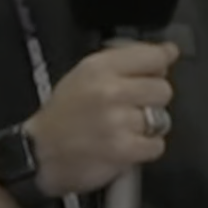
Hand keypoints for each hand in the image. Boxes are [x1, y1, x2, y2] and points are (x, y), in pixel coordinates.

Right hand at [26, 40, 180, 198]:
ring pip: (162, 119)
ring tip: (122, 129)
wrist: (38, 155)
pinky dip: (144, 149)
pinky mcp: (123, 149)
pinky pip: (156, 145)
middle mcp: (109, 91)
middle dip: (150, 101)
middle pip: (163, 90)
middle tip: (127, 109)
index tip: (151, 75)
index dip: (157, 68)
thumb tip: (169, 52)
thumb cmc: (62, 116)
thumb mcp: (83, 76)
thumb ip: (125, 61)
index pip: (153, 56)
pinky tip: (123, 146)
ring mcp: (117, 121)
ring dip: (146, 127)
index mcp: (98, 68)